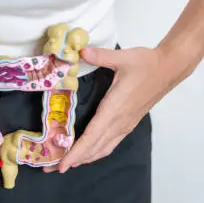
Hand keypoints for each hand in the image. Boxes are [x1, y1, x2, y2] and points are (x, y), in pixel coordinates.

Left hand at [44, 46, 173, 172]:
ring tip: (66, 164)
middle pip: (94, 148)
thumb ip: (101, 56)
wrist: (168, 68)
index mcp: (114, 109)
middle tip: (51, 168)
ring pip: (103, 148)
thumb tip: (81, 51)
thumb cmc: (146, 63)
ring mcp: (125, 124)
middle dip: (73, 160)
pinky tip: (87, 153)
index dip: (76, 152)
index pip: (92, 137)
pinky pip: (110, 143)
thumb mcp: (123, 57)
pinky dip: (96, 151)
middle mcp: (119, 121)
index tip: (63, 164)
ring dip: (84, 158)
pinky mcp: (128, 122)